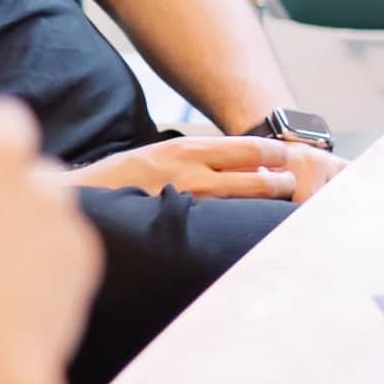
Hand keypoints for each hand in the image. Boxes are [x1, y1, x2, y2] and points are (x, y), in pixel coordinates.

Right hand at [67, 133, 337, 202]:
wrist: (85, 199)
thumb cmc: (124, 180)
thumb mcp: (162, 155)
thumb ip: (198, 159)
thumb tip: (237, 163)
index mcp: (188, 149)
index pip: (247, 147)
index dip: (276, 153)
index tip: (293, 158)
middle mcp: (192, 172)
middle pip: (256, 176)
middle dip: (282, 182)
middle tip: (298, 188)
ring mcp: (187, 201)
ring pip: (244, 203)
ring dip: (268, 206)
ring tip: (287, 213)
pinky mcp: (179, 226)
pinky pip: (220, 227)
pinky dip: (241, 228)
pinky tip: (253, 236)